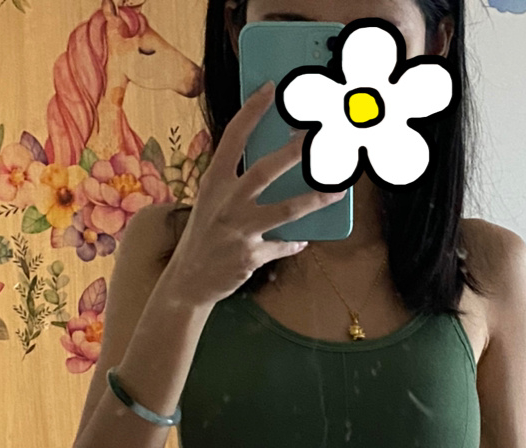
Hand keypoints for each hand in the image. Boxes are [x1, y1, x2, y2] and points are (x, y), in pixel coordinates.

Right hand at [167, 81, 344, 305]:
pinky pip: (283, 245)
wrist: (188, 280)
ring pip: (285, 211)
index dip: (252, 112)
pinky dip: (294, 243)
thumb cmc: (204, 235)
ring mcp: (239, 230)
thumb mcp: (211, 202)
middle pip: (266, 170)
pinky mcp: (251, 256)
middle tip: (319, 137)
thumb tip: (276, 166)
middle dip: (295, 152)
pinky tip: (302, 240)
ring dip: (315, 199)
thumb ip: (236, 183)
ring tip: (338, 191)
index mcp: (214, 182)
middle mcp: (226, 203)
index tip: (272, 89)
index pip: (233, 138)